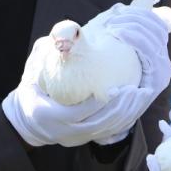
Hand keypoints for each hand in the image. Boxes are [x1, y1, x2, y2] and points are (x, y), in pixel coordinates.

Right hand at [2, 8, 170, 146]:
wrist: (29, 120)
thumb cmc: (34, 89)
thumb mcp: (34, 71)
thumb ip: (47, 52)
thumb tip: (67, 32)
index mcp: (52, 116)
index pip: (78, 113)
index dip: (98, 103)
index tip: (115, 88)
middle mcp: (67, 132)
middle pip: (100, 123)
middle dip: (121, 107)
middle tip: (135, 90)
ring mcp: (79, 137)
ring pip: (108, 129)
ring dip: (128, 113)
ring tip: (141, 94)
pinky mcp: (88, 138)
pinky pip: (111, 131)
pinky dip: (126, 118)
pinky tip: (137, 103)